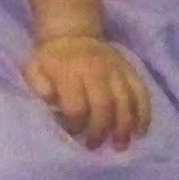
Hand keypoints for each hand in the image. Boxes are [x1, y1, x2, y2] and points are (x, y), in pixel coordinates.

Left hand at [22, 35, 151, 149]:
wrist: (73, 33)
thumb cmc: (52, 59)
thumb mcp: (34, 67)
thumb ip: (38, 84)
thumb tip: (49, 98)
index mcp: (69, 72)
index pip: (76, 105)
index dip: (75, 125)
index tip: (73, 133)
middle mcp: (96, 70)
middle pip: (104, 105)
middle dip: (100, 130)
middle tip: (95, 145)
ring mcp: (115, 70)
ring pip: (126, 101)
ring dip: (124, 127)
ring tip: (119, 145)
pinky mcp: (130, 70)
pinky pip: (141, 92)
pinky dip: (143, 113)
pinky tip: (141, 131)